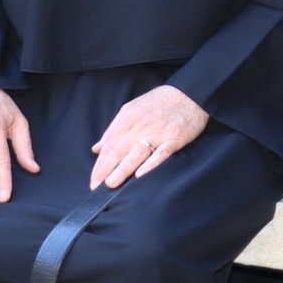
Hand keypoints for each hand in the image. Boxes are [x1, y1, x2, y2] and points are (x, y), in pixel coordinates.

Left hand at [90, 85, 208, 189]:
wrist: (189, 94)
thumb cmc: (158, 103)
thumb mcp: (132, 110)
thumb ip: (114, 130)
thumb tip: (97, 149)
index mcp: (128, 117)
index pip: (110, 144)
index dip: (100, 164)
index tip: (93, 180)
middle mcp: (141, 124)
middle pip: (119, 149)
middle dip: (106, 169)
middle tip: (96, 187)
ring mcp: (158, 131)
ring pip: (137, 152)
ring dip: (123, 169)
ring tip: (111, 183)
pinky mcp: (175, 138)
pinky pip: (161, 153)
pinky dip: (150, 164)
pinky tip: (140, 176)